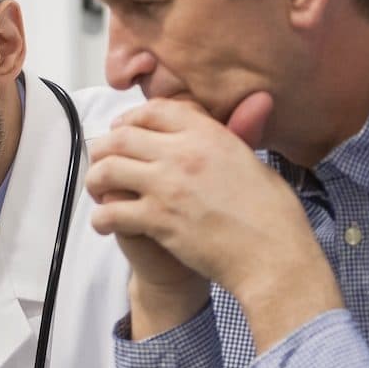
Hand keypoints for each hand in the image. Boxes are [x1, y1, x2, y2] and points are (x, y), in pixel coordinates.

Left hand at [87, 93, 341, 350]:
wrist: (272, 256)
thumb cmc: (272, 215)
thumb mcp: (254, 161)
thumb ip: (237, 136)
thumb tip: (246, 114)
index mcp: (208, 134)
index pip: (154, 111)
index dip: (131, 119)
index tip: (123, 131)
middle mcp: (184, 153)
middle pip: (122, 136)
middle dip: (105, 148)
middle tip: (101, 162)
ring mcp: (167, 185)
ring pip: (108, 170)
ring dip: (96, 179)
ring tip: (97, 191)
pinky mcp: (158, 219)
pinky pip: (111, 211)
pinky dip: (101, 217)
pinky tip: (104, 223)